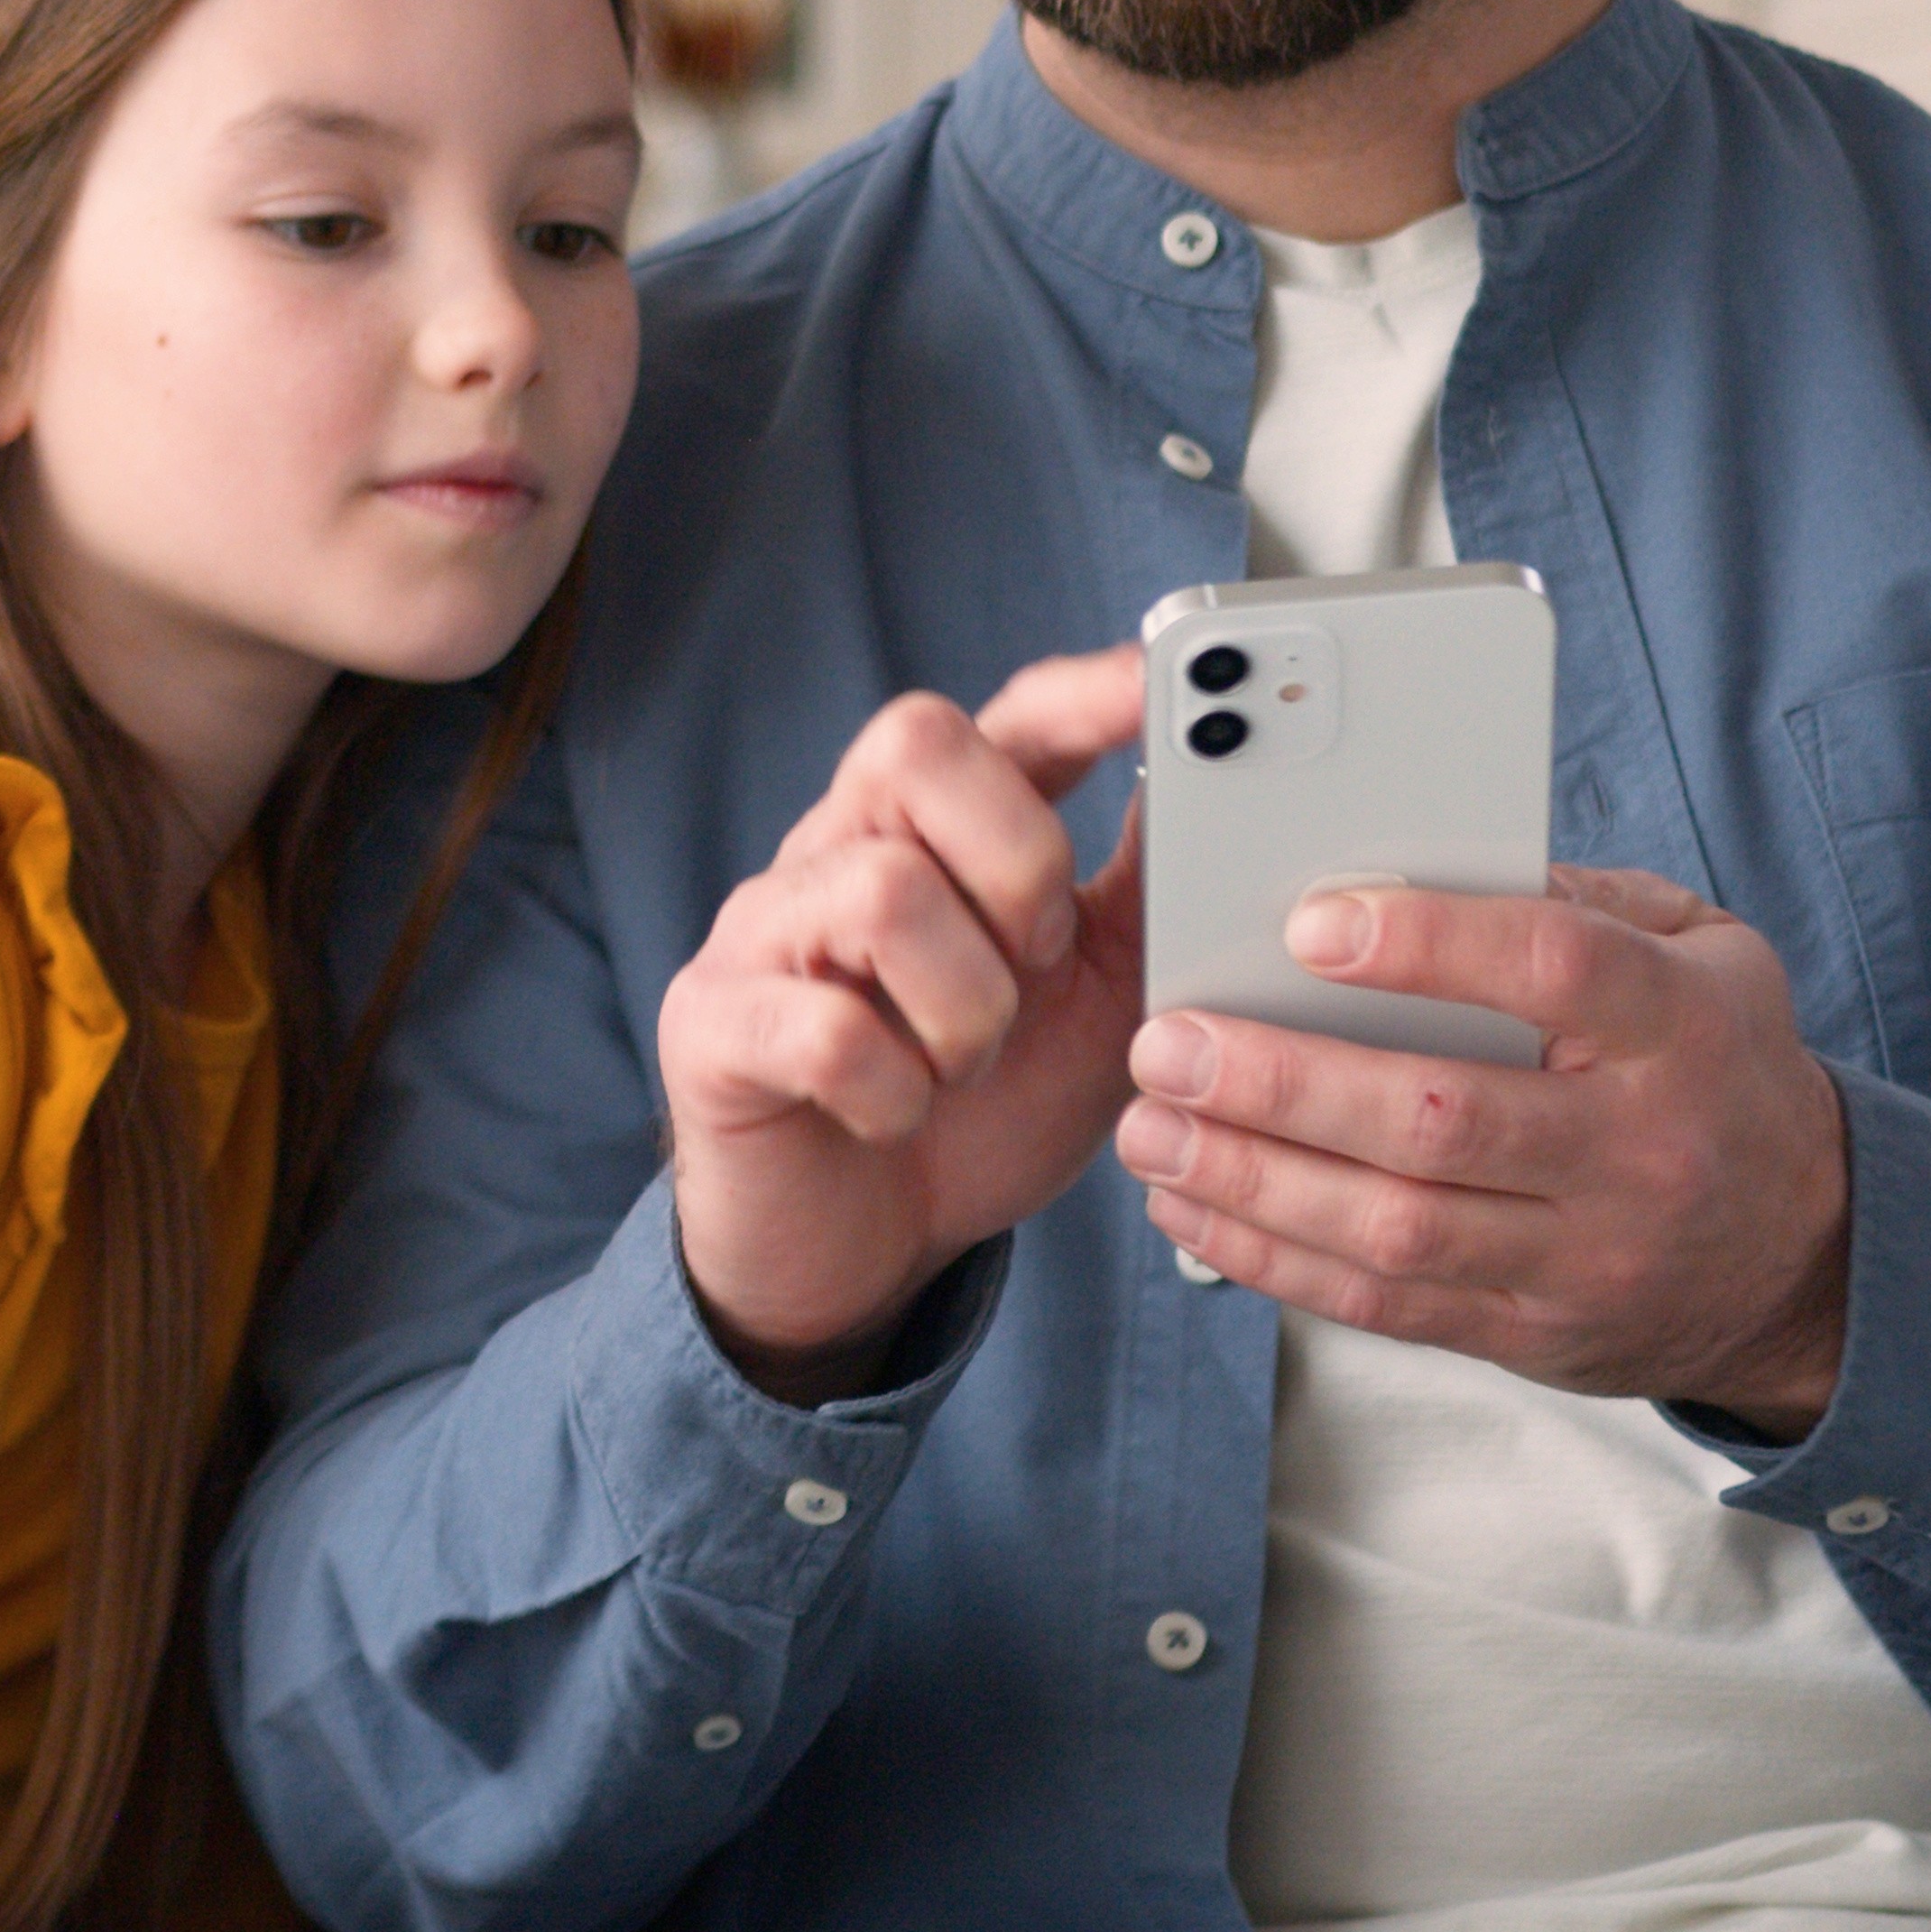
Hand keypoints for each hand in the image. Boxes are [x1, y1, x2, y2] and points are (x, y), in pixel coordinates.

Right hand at [656, 652, 1150, 1398]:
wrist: (861, 1251)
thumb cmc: (977, 1114)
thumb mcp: (1099, 1005)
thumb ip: (1144, 901)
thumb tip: (1217, 797)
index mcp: (943, 834)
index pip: (1009, 719)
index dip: (1084, 693)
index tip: (1160, 680)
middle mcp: (845, 849)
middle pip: (919, 744)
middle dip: (1015, 858)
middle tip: (1039, 962)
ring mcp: (768, 928)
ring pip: (882, 889)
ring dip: (965, 1007)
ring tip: (965, 1067)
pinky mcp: (714, 1022)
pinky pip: (823, 1030)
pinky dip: (892, 1092)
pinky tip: (897, 1118)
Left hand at [1110, 862, 1856, 1427]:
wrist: (1802, 1255)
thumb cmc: (1717, 1069)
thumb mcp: (1702, 955)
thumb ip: (1581, 902)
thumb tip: (1422, 860)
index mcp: (1678, 1028)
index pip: (1554, 972)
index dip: (1429, 946)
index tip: (1311, 918)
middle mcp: (1634, 1150)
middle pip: (1439, 1120)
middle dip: (1284, 1083)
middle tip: (1172, 1042)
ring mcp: (1582, 1256)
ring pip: (1395, 1229)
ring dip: (1253, 1181)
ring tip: (1152, 1130)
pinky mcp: (1529, 1330)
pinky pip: (1383, 1304)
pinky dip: (1273, 1258)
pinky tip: (1194, 1207)